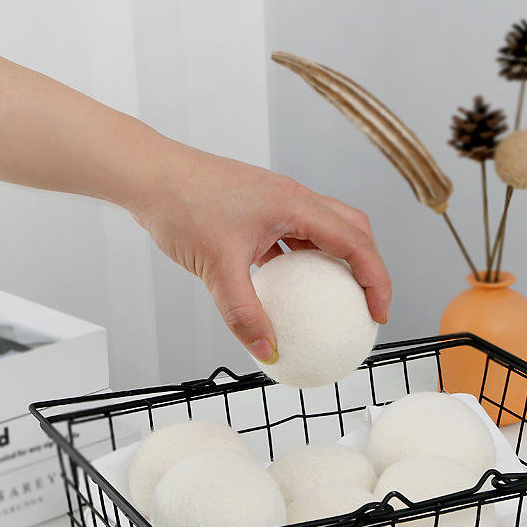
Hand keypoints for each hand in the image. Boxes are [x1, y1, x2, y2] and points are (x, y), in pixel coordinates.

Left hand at [128, 141, 390, 363]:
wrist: (148, 175)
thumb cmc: (182, 206)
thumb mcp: (217, 268)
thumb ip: (244, 313)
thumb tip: (269, 351)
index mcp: (296, 205)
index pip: (356, 243)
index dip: (376, 280)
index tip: (378, 315)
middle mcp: (293, 199)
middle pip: (353, 230)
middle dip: (369, 267)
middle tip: (366, 305)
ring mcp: (275, 202)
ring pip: (324, 231)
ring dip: (337, 263)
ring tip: (334, 301)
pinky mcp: (257, 210)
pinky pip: (293, 238)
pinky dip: (302, 263)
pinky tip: (286, 290)